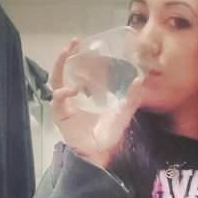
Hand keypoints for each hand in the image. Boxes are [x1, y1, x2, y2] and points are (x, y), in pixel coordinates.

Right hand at [50, 38, 145, 167]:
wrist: (99, 155)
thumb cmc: (109, 136)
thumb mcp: (123, 114)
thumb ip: (132, 98)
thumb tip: (140, 79)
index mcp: (89, 96)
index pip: (85, 72)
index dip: (87, 59)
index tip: (91, 45)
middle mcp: (76, 97)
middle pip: (68, 71)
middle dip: (70, 56)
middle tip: (75, 41)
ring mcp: (67, 105)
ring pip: (58, 80)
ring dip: (61, 65)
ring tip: (66, 52)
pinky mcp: (61, 114)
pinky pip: (58, 99)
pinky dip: (64, 92)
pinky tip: (73, 89)